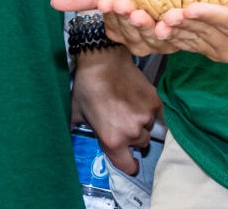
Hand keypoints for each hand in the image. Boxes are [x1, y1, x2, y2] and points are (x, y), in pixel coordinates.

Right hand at [50, 0, 171, 57]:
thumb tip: (52, 1)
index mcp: (123, 31)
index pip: (114, 26)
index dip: (110, 15)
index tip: (106, 1)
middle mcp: (141, 40)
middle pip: (132, 32)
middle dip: (126, 19)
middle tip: (122, 4)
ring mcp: (162, 42)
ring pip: (153, 37)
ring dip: (146, 26)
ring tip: (141, 12)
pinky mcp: (183, 39)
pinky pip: (179, 36)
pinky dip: (174, 27)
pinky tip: (172, 18)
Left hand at [70, 51, 160, 175]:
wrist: (104, 61)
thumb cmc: (87, 88)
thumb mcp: (77, 115)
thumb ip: (78, 130)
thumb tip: (70, 137)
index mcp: (113, 141)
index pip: (129, 167)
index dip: (130, 165)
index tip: (130, 160)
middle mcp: (132, 132)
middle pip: (141, 144)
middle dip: (133, 136)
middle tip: (123, 122)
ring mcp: (146, 116)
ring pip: (149, 127)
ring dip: (142, 121)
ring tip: (130, 107)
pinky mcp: (155, 101)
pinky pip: (156, 112)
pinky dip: (148, 108)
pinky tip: (138, 98)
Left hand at [146, 0, 227, 63]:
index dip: (210, 16)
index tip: (191, 7)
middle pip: (202, 33)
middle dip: (179, 23)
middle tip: (160, 14)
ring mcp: (213, 51)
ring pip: (186, 38)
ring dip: (164, 29)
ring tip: (147, 18)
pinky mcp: (202, 47)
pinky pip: (179, 41)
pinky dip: (160, 32)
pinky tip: (143, 23)